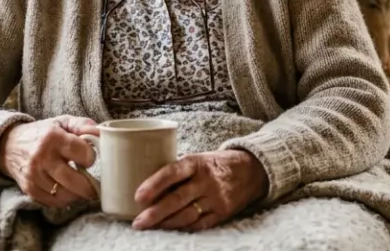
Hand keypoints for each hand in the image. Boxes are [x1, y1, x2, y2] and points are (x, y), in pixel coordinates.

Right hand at [0, 115, 99, 207]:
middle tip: (96, 184)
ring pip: (64, 195)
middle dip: (89, 185)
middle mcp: (41, 158)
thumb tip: (102, 134)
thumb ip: (83, 125)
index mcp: (52, 138)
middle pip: (73, 180)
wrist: (10, 145)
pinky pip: (53, 202)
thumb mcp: (62, 122)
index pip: (81, 153)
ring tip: (84, 189)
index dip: (91, 157)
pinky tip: (69, 192)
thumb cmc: (42, 133)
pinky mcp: (29, 190)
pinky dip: (65, 200)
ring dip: (78, 195)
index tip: (90, 157)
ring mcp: (34, 176)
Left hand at [131, 149, 267, 230]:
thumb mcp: (198, 159)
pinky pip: (200, 224)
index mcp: (197, 163)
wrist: (250, 170)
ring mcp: (216, 198)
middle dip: (155, 212)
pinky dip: (183, 228)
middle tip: (138, 222)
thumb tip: (146, 185)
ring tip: (149, 227)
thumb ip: (178, 172)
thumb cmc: (215, 164)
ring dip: (166, 223)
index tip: (138, 196)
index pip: (173, 172)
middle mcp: (207, 181)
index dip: (154, 184)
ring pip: (187, 215)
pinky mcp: (223, 213)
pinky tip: (170, 230)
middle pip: (177, 199)